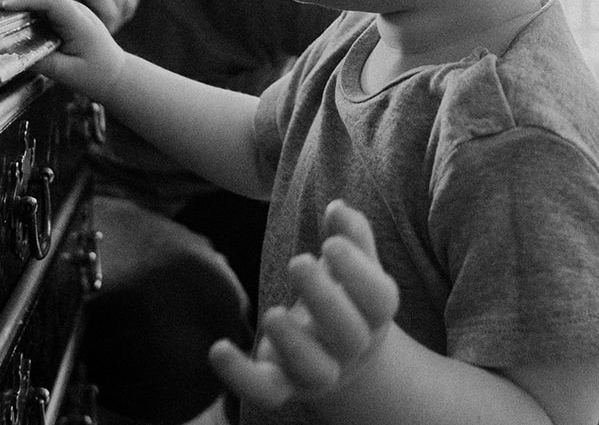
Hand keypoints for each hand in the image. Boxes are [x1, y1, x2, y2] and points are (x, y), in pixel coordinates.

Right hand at [0, 0, 127, 96]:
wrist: (117, 75)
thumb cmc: (97, 76)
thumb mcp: (67, 73)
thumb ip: (41, 62)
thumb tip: (13, 54)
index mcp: (80, 22)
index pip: (53, 0)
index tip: (4, 5)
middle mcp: (77, 11)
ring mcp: (72, 11)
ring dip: (18, 0)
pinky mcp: (66, 16)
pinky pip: (44, 6)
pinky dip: (26, 7)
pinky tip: (8, 12)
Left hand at [209, 200, 399, 409]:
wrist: (339, 356)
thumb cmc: (344, 295)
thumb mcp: (353, 266)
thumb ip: (352, 236)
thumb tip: (337, 207)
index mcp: (374, 314)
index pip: (379, 299)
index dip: (358, 272)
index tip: (331, 243)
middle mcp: (351, 349)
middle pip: (350, 335)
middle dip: (325, 299)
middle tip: (298, 262)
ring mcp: (319, 372)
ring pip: (315, 371)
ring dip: (294, 343)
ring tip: (273, 313)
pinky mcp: (283, 387)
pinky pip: (266, 392)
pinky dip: (240, 376)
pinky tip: (218, 348)